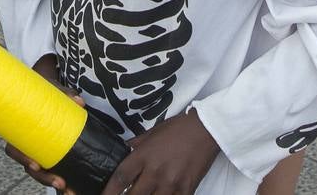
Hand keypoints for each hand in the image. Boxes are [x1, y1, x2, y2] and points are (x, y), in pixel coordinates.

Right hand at [5, 57, 85, 192]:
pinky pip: (51, 165)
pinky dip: (60, 175)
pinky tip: (71, 185)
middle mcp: (26, 142)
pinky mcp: (49, 150)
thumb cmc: (42, 89)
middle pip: (29, 166)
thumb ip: (64, 93)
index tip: (36, 165)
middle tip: (60, 183)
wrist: (44, 87)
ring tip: (67, 187)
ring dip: (52, 180)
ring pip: (39, 171)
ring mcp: (37, 148)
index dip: (23, 159)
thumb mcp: (50, 88)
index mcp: (19, 129)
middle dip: (43, 178)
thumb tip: (79, 102)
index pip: (14, 149)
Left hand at [100, 110, 218, 194]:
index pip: (121, 177)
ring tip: (146, 194)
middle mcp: (155, 171)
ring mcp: (171, 183)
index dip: (109, 191)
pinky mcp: (186, 189)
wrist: (206, 129)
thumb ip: (137, 144)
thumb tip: (126, 149)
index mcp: (144, 155)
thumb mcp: (153, 132)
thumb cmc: (178, 128)